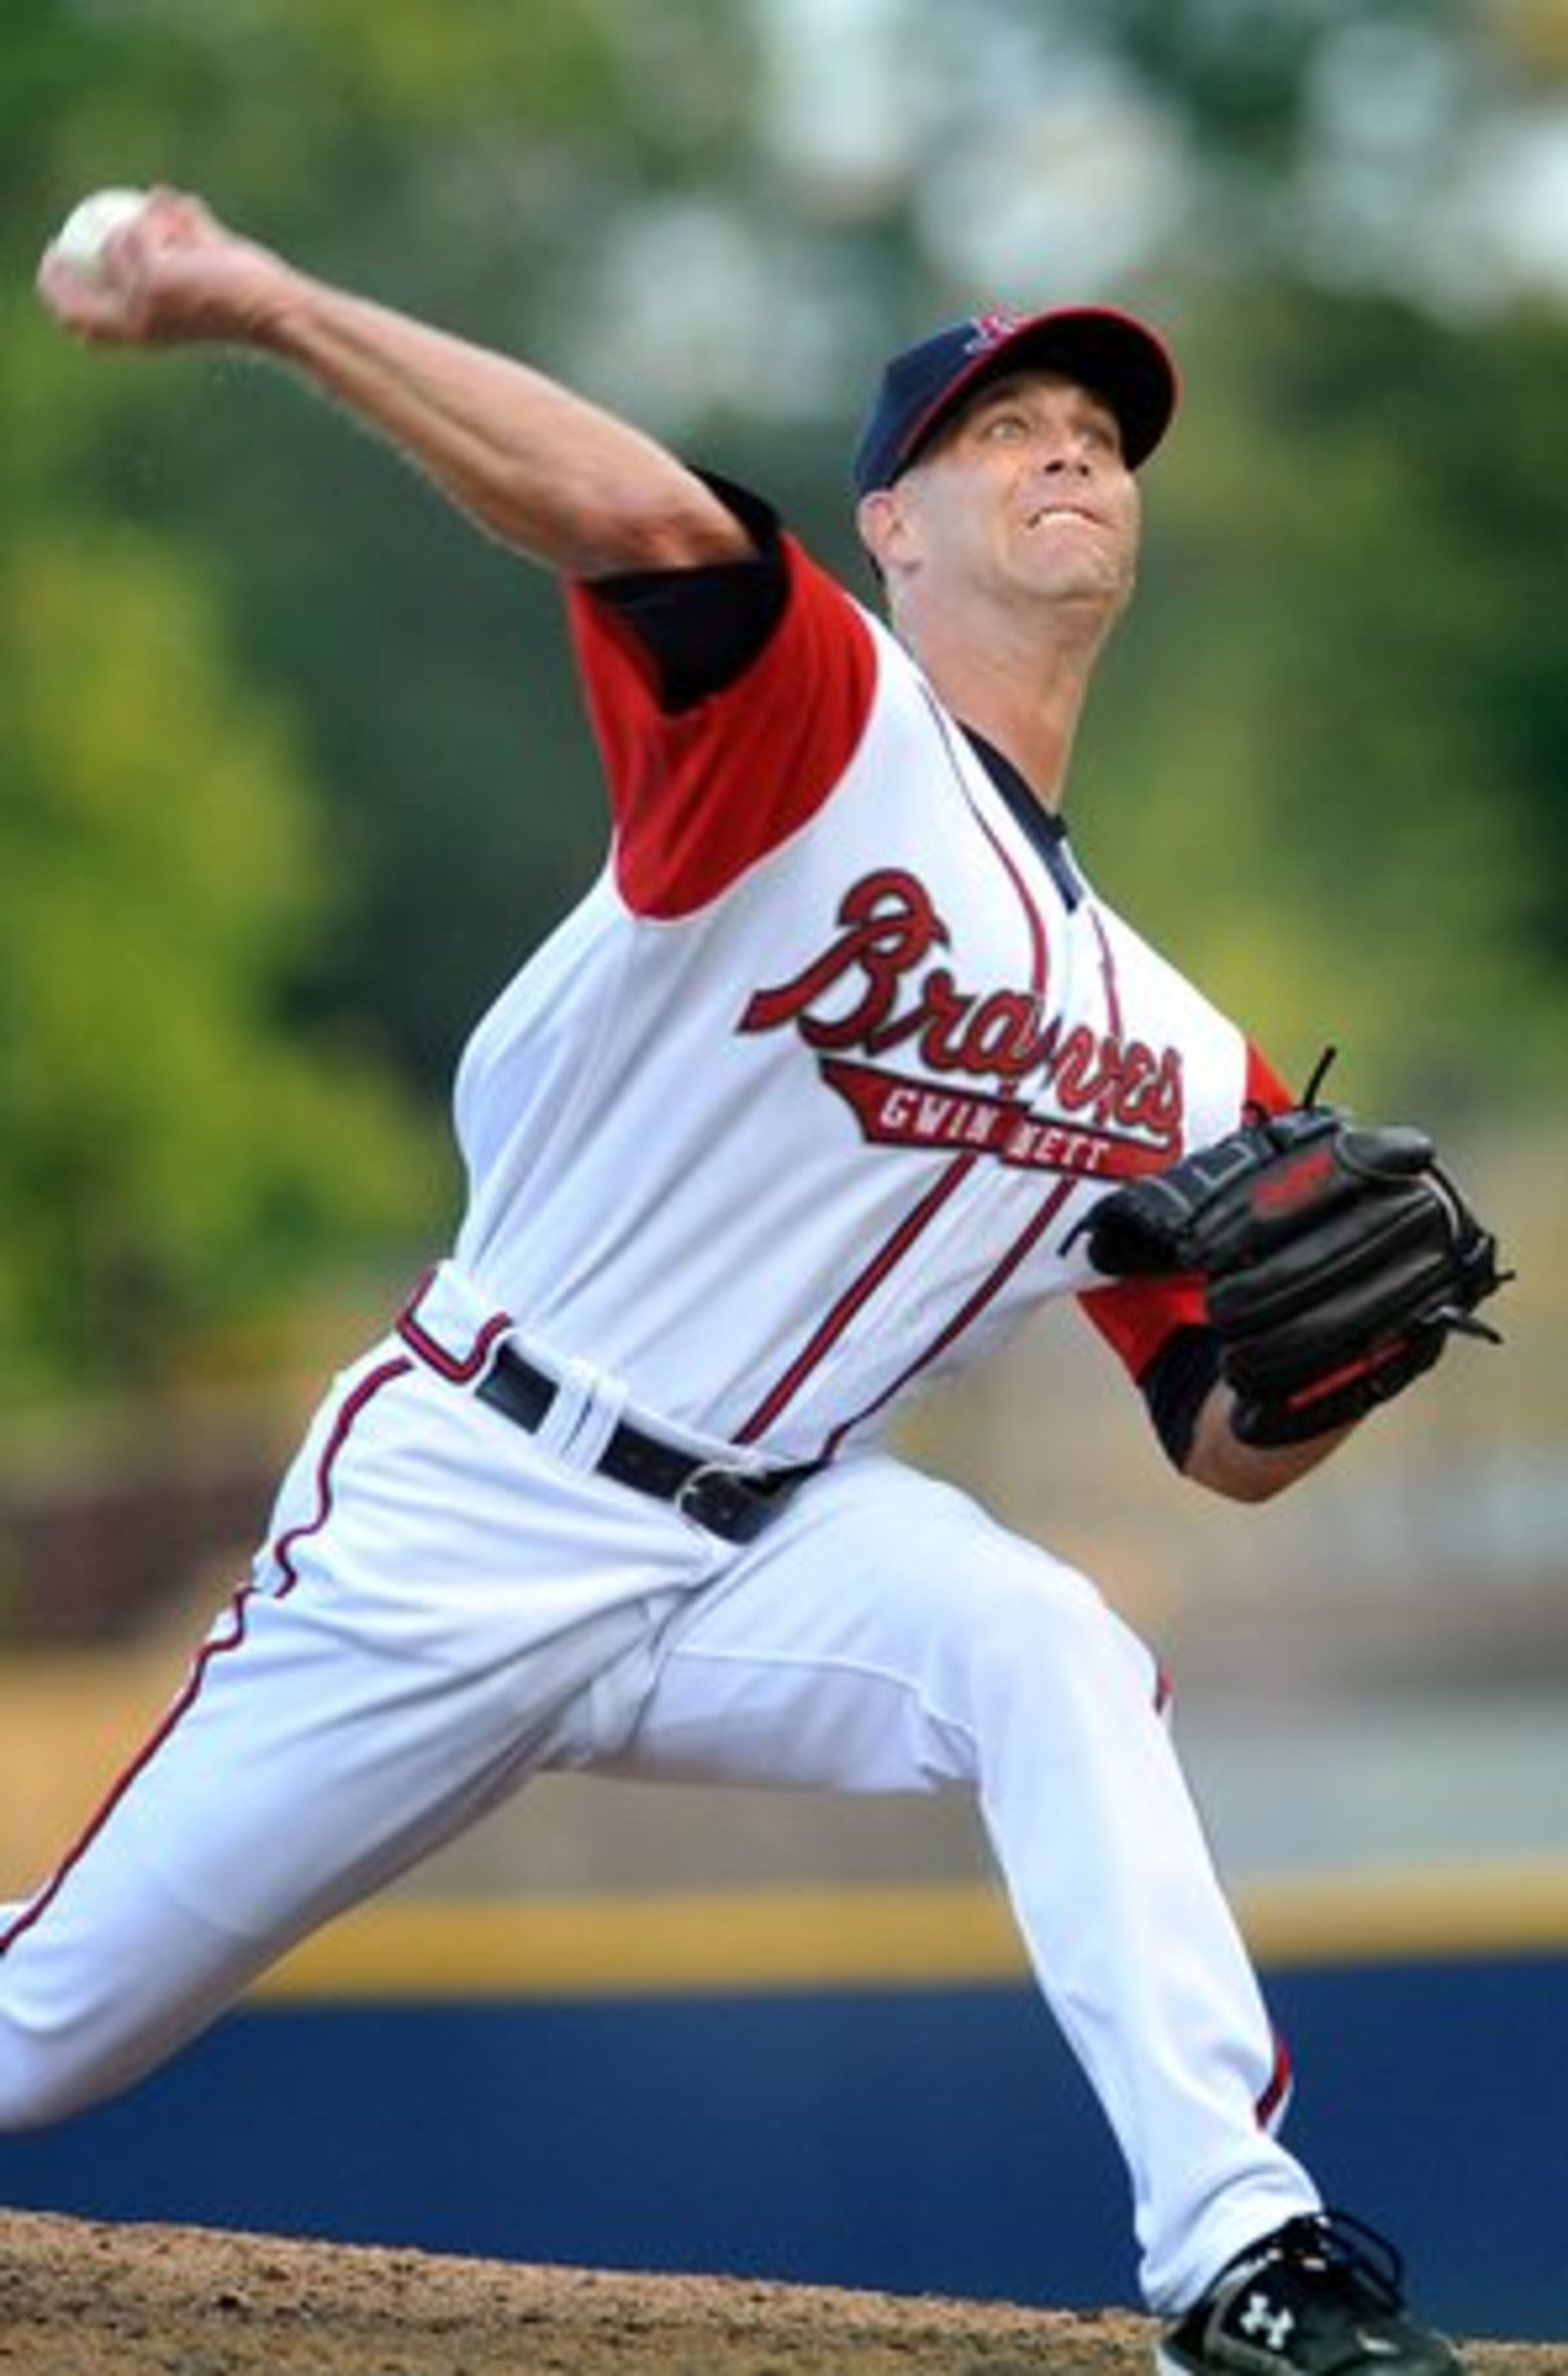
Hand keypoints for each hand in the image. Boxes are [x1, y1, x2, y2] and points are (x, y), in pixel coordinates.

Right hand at [36, 186, 297, 351]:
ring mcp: (140, 302)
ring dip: (156, 221)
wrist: (278, 312)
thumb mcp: (202, 270)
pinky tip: (202, 229)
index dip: (59, 289)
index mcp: (144, 335)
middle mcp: (136, 325)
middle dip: (58, 267)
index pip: (81, 322)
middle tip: (62, 235)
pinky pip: (142, 225)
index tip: (55, 257)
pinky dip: (171, 216)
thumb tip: (152, 201)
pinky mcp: (151, 278)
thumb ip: (175, 246)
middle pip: (71, 297)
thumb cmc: (249, 295)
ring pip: (120, 236)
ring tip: (197, 230)